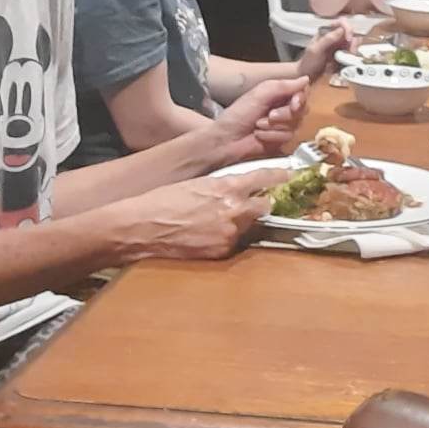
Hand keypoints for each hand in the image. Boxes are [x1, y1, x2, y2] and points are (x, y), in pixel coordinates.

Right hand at [122, 168, 288, 261]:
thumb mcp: (197, 183)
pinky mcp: (221, 252)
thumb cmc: (163, 200)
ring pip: (250, 226)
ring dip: (243, 222)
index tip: (288, 174)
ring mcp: (229, 234)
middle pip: (264, 206)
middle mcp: (234, 211)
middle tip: (253, 202)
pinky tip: (211, 234)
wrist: (140, 227)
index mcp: (227, 187)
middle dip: (261, 204)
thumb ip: (222, 187)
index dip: (278, 176)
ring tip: (222, 220)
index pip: (263, 178)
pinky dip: (229, 238)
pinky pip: (235, 243)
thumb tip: (239, 188)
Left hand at [207, 74, 309, 165]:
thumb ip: (283, 86)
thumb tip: (306, 79)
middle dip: (284, 115)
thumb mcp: (259, 94)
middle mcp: (285, 110)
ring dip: (274, 127)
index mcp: (280, 95)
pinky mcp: (282, 142)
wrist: (226, 139)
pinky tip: (260, 136)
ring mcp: (284, 127)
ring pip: (295, 126)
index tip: (293, 104)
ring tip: (258, 126)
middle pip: (302, 111)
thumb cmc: (238, 114)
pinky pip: (288, 139)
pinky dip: (272, 137)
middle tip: (268, 115)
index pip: (302, 94)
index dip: (300, 100)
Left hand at [298, 23, 348, 77]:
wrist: (306, 75)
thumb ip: (327, 39)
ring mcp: (338, 45)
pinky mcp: (342, 55)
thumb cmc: (307, 62)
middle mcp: (334, 36)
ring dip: (352, 51)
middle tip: (351, 52)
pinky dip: (350, 58)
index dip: (348, 28)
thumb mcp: (315, 50)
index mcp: (326, 31)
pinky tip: (344, 63)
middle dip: (352, 42)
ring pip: (353, 43)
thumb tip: (341, 30)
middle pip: (350, 33)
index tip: (349, 39)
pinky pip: (351, 53)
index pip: (341, 22)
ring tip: (346, 59)